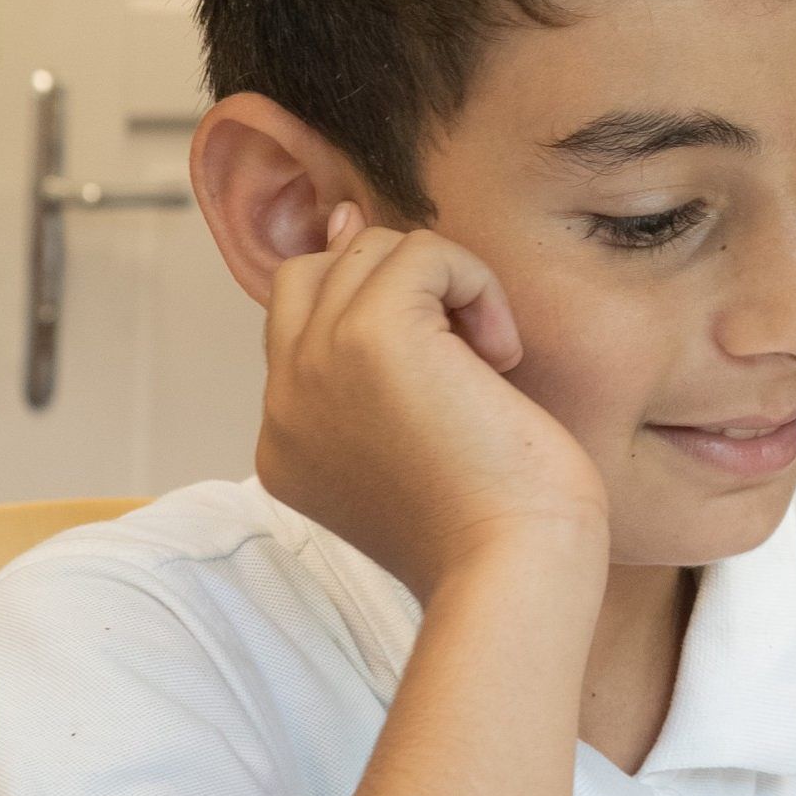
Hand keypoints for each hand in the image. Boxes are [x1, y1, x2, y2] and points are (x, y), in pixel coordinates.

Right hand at [258, 204, 607, 599]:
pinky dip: (477, 283)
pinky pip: (423, 251)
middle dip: (398, 288)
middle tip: (466, 356)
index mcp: (285, 443)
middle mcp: (282, 403)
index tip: (445, 349)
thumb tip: (344, 221)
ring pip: (370, 252)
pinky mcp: (368, 336)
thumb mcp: (412, 442)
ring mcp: (314, 365)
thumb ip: (374, 360)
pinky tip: (502, 355)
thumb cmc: (496, 524)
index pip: (304, 327)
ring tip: (490, 363)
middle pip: (316, 273)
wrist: (513, 573)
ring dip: (448, 288)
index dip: (381, 318)